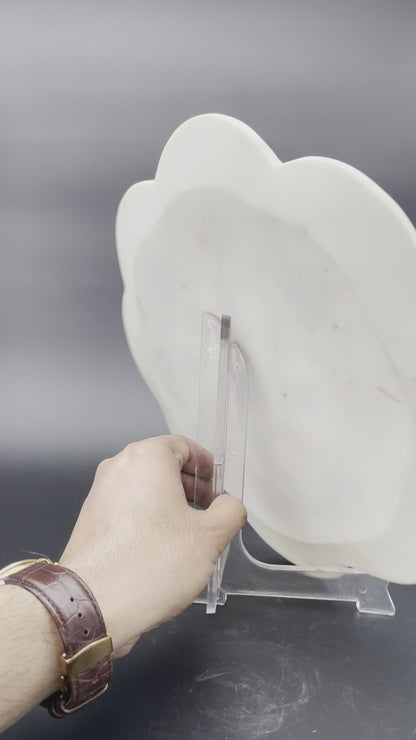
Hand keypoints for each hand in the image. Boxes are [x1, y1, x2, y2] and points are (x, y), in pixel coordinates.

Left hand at [59, 435, 245, 657]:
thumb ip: (230, 511)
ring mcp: (100, 494)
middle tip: (210, 514)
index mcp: (145, 458)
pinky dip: (148, 522)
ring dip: (170, 508)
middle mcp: (118, 469)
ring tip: (188, 539)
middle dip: (192, 489)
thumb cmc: (148, 564)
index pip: (183, 445)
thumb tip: (229, 507)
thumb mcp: (209, 537)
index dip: (207, 466)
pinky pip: (128, 511)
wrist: (93, 604)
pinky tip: (162, 552)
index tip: (219, 487)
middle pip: (163, 467)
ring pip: (145, 491)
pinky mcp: (91, 521)